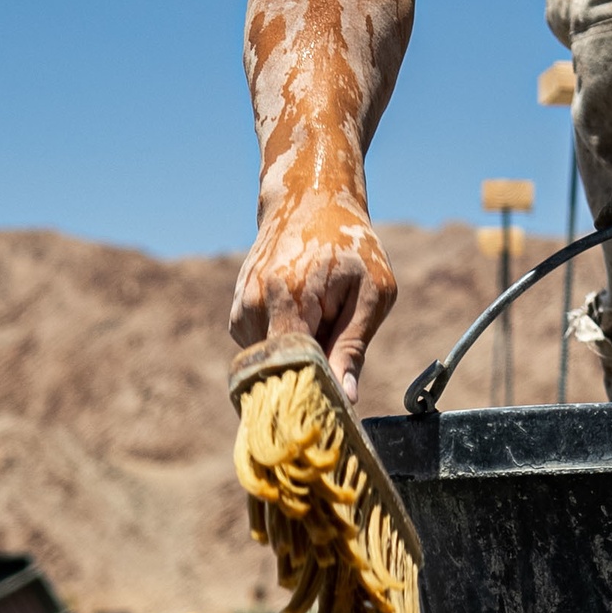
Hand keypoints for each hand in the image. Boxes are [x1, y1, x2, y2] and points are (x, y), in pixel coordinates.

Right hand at [229, 199, 396, 403]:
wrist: (309, 202)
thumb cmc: (350, 245)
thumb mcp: (372, 292)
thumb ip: (354, 347)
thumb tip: (345, 398)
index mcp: (289, 297)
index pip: (292, 369)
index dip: (313, 394)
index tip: (334, 411)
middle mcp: (255, 305)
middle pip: (281, 372)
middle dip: (309, 377)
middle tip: (340, 364)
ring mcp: (242, 310)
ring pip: (273, 366)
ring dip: (300, 359)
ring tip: (324, 323)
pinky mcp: (239, 316)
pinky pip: (266, 353)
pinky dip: (289, 347)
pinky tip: (305, 318)